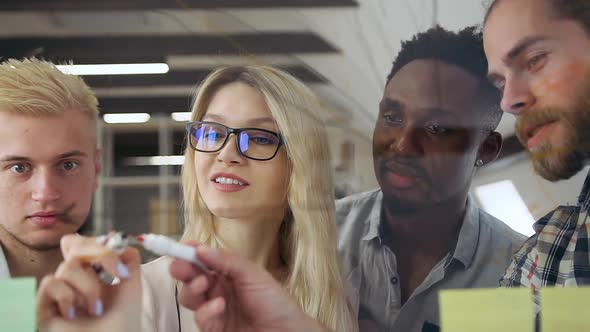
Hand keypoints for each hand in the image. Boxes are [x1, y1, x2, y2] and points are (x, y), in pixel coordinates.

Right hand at [36, 234, 141, 331]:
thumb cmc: (121, 324)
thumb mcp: (132, 288)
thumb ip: (130, 262)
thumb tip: (126, 242)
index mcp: (93, 273)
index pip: (86, 244)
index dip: (101, 243)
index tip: (122, 262)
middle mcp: (74, 279)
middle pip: (73, 245)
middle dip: (99, 252)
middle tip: (118, 272)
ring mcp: (59, 292)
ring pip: (67, 267)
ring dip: (89, 286)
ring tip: (97, 309)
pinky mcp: (44, 307)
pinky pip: (50, 284)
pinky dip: (67, 295)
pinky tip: (75, 314)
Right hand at [170, 243, 328, 331]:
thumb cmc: (276, 302)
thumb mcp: (254, 274)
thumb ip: (227, 261)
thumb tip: (201, 249)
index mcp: (228, 272)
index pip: (203, 259)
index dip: (190, 252)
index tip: (181, 247)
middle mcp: (219, 289)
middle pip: (191, 277)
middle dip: (182, 269)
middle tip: (180, 267)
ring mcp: (215, 309)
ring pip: (189, 297)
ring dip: (192, 289)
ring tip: (205, 285)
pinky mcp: (214, 328)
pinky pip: (200, 318)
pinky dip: (206, 310)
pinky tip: (219, 306)